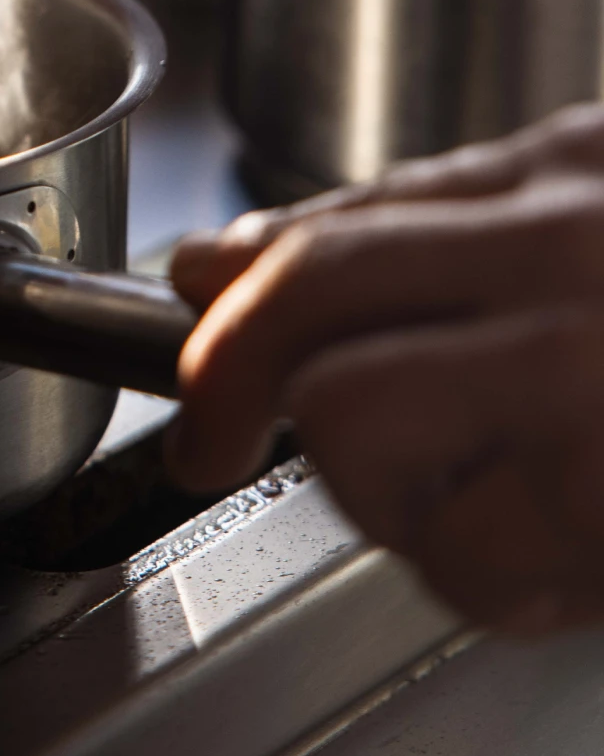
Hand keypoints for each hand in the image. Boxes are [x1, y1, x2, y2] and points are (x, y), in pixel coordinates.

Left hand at [168, 107, 603, 634]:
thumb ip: (450, 242)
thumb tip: (234, 263)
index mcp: (570, 173)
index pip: (349, 211)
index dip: (241, 273)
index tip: (192, 303)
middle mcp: (565, 242)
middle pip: (311, 283)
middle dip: (227, 375)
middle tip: (207, 447)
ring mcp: (580, 359)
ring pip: (346, 413)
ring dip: (380, 492)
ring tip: (475, 512)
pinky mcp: (601, 486)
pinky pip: (455, 551)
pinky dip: (487, 583)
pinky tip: (555, 568)